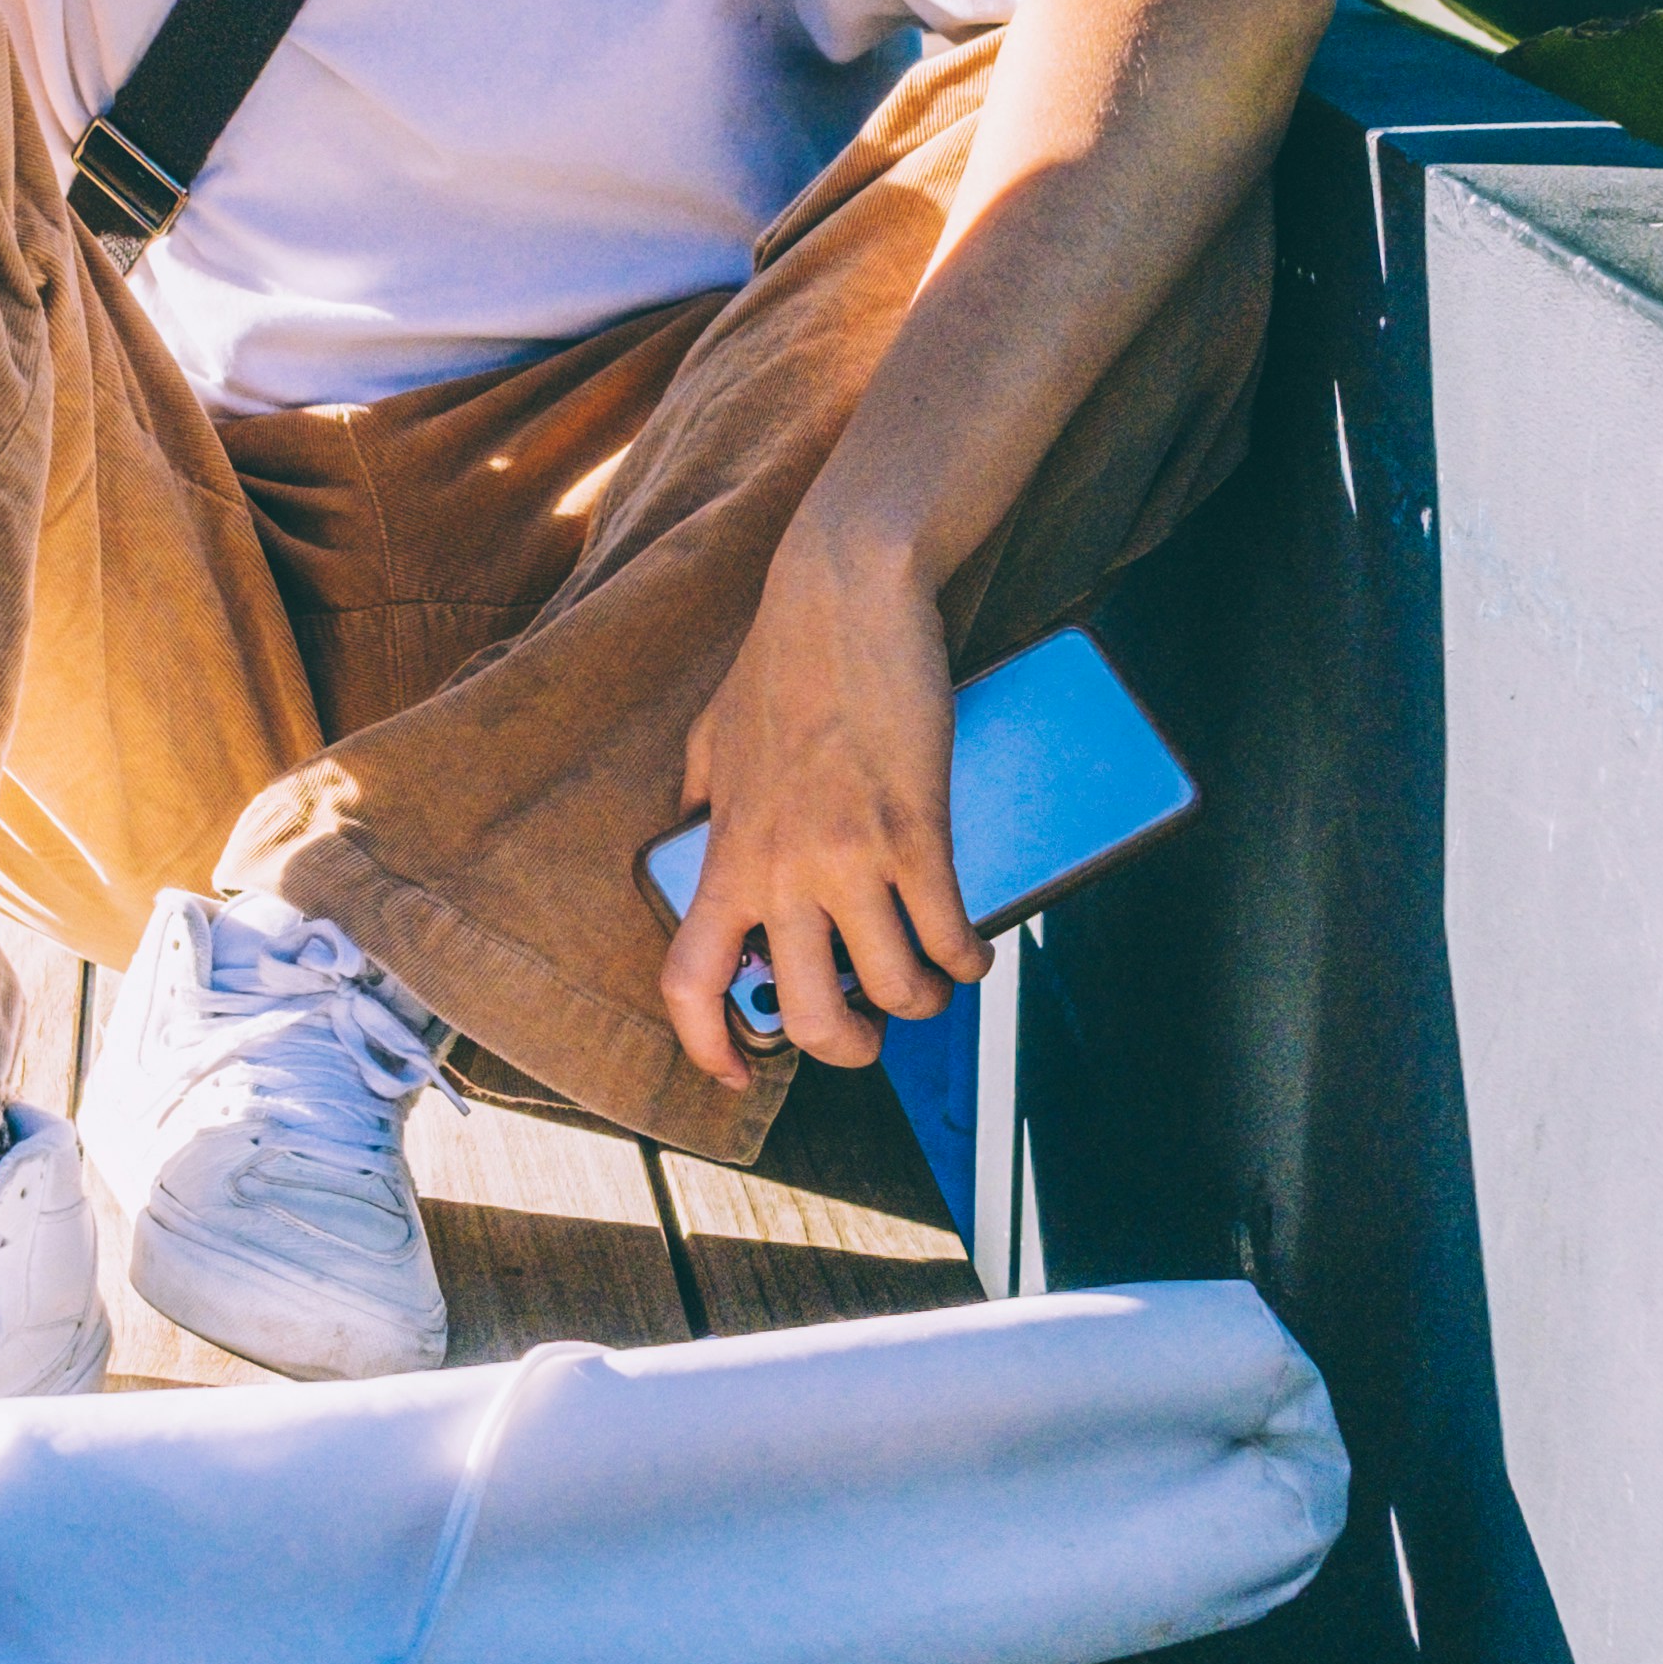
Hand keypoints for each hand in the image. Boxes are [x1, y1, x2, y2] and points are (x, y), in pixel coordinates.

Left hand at [660, 529, 983, 1089]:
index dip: (710, 1045)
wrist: (845, 592)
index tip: (736, 1070)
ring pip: (893, 987)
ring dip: (921, 1004)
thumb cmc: (782, 658)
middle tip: (866, 1037)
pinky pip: (947, 934)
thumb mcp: (712, 735)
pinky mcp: (917, 830)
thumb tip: (688, 827)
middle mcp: (780, 870)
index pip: (690, 978)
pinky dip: (968, 961)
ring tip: (933, 987)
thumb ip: (700, 795)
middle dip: (844, 1049)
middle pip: (805, 1016)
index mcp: (727, 853)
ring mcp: (849, 856)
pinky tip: (974, 955)